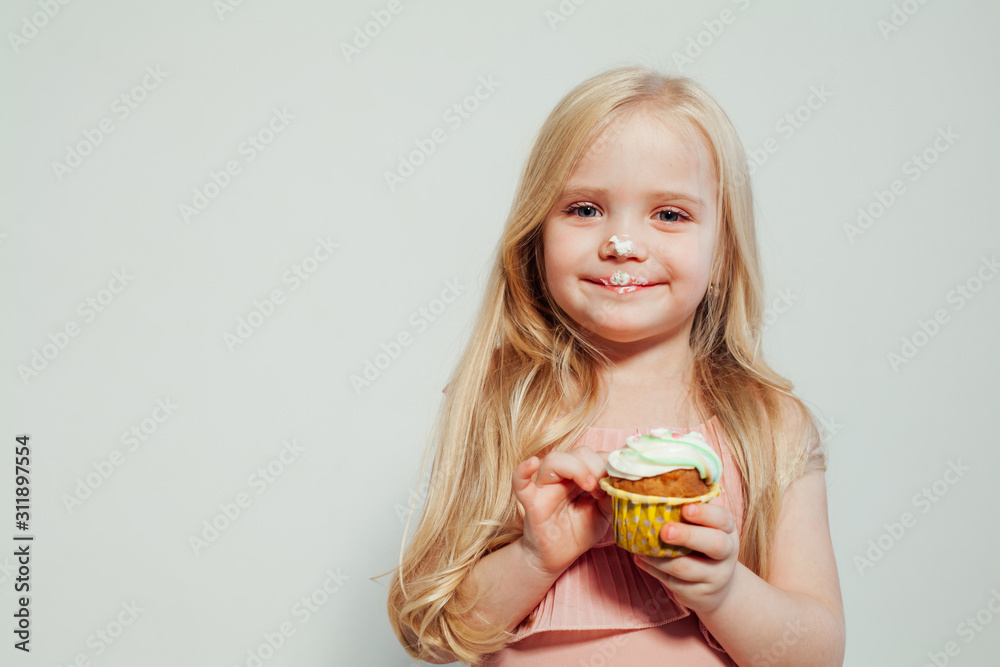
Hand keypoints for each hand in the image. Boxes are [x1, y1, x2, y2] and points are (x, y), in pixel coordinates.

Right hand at [512, 446, 613, 576]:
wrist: (557, 558)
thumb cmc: (578, 533)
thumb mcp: (603, 514)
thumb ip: (610, 495)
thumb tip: (619, 478)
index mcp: (579, 476)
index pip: (594, 455)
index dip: (607, 463)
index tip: (617, 481)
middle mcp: (561, 476)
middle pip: (577, 453)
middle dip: (596, 465)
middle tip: (602, 488)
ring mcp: (544, 487)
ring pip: (554, 460)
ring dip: (576, 468)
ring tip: (589, 486)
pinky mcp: (532, 503)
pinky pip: (520, 483)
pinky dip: (522, 471)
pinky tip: (532, 464)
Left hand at [631, 501, 738, 612]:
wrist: (718, 587)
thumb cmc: (703, 546)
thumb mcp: (705, 528)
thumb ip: (688, 513)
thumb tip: (655, 492)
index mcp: (727, 530)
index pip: (723, 519)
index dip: (705, 513)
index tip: (685, 509)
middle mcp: (726, 553)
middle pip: (714, 544)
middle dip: (688, 536)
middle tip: (665, 531)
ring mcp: (715, 576)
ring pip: (686, 568)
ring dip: (659, 557)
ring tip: (641, 545)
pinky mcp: (698, 594)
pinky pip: (672, 582)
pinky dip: (653, 569)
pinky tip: (640, 558)